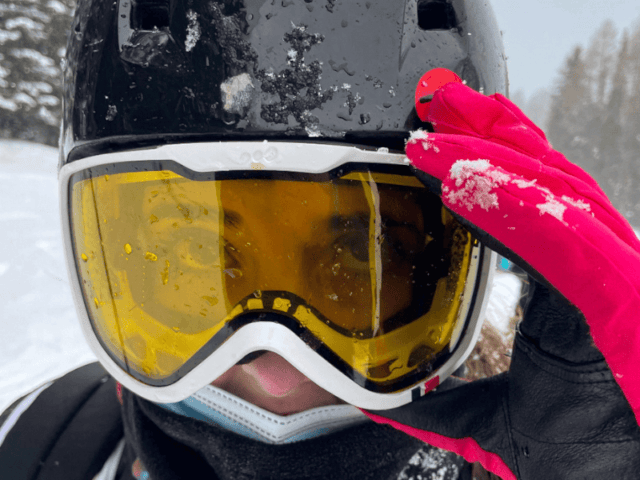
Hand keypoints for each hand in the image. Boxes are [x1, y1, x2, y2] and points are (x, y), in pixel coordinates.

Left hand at [362, 82, 639, 478]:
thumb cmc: (594, 459)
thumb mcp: (499, 425)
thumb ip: (445, 406)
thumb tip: (384, 402)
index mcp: (575, 299)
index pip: (530, 217)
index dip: (485, 174)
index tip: (439, 148)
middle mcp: (602, 275)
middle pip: (544, 188)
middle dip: (489, 138)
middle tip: (439, 104)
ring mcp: (620, 280)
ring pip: (553, 196)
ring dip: (492, 153)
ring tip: (442, 124)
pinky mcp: (627, 296)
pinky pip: (562, 236)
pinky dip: (511, 203)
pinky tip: (463, 178)